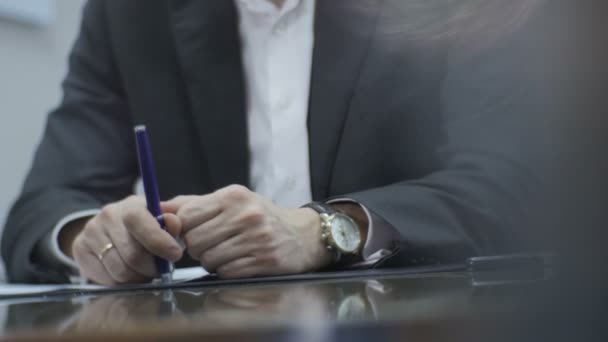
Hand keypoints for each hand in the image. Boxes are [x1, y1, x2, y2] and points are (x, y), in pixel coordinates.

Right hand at [72, 196, 182, 284]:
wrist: (111, 229)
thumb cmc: (145, 228)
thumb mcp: (162, 223)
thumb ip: (172, 224)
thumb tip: (173, 223)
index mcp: (131, 205)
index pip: (138, 220)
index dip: (158, 241)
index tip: (175, 255)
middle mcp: (107, 215)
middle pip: (133, 254)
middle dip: (152, 267)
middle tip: (160, 270)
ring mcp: (91, 232)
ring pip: (121, 270)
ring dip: (139, 277)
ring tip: (144, 272)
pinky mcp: (79, 249)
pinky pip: (107, 279)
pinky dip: (123, 282)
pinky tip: (128, 273)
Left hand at [163, 185, 331, 277]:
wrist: (302, 234)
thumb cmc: (260, 217)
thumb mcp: (231, 201)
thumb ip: (193, 204)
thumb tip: (157, 206)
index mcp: (233, 196)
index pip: (187, 215)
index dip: (183, 229)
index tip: (190, 233)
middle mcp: (245, 214)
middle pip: (195, 240)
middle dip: (198, 248)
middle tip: (211, 245)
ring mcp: (257, 238)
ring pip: (209, 259)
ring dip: (212, 261)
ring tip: (226, 253)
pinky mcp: (265, 260)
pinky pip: (227, 272)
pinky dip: (227, 270)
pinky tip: (238, 261)